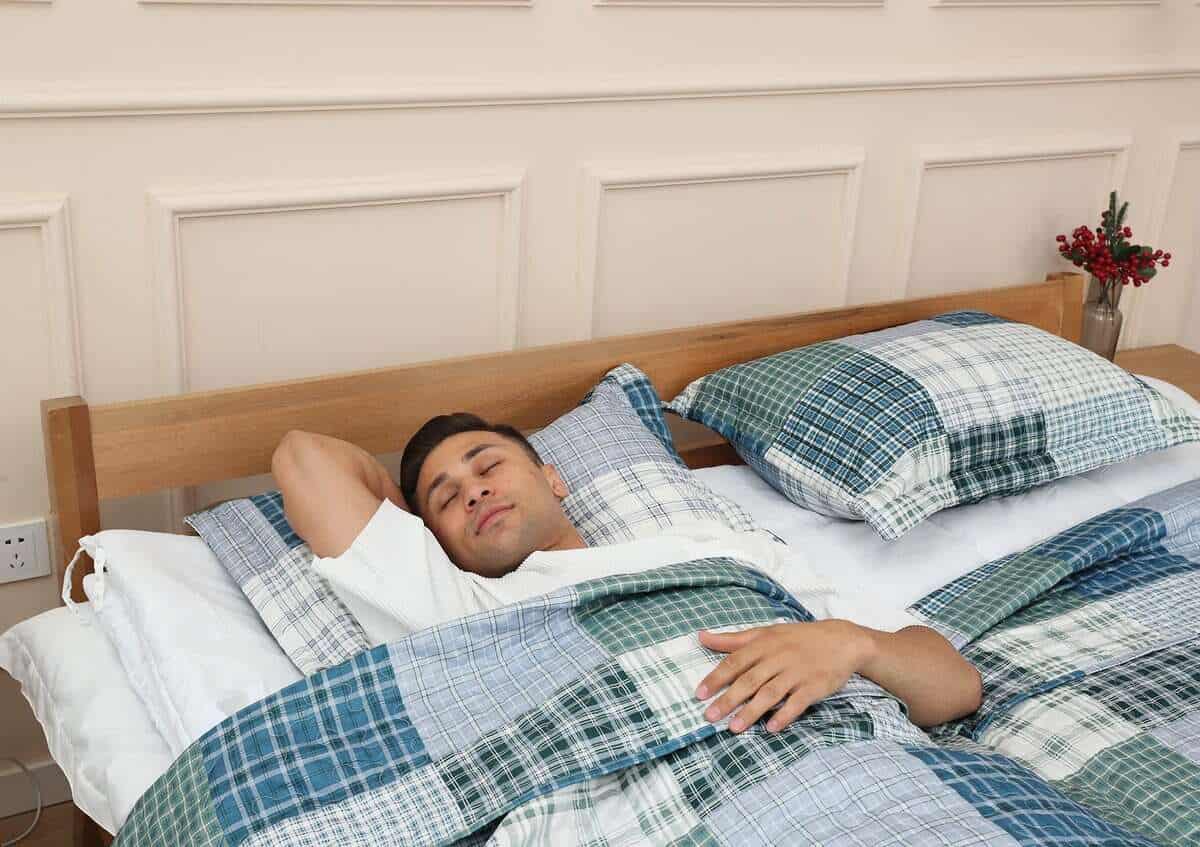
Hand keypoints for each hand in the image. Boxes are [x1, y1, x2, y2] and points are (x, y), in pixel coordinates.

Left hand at [695, 621, 873, 733]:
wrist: (841, 641)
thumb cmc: (797, 639)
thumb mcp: (765, 633)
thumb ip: (733, 639)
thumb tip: (701, 636)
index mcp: (764, 644)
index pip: (735, 661)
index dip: (716, 678)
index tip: (699, 694)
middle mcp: (778, 658)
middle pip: (750, 680)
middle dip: (728, 699)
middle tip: (710, 717)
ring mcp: (797, 673)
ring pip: (770, 693)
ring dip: (752, 712)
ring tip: (734, 728)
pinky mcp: (814, 686)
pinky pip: (797, 703)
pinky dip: (784, 715)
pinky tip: (771, 727)